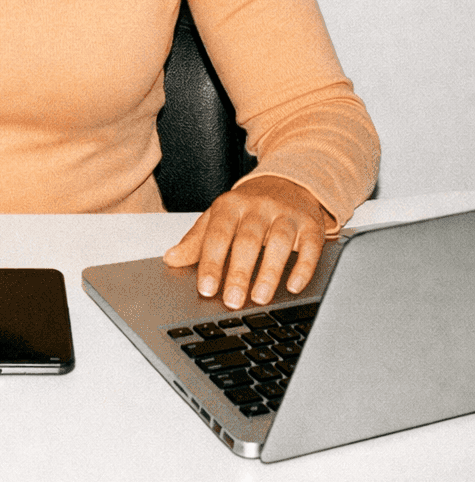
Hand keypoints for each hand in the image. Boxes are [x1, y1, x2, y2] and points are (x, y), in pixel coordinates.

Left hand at [162, 176, 333, 309]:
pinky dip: (304, 267)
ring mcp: (286, 214)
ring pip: (280, 242)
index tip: (206, 289)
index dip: (210, 263)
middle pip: (248, 240)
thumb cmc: (248, 207)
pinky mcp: (311, 224)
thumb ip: (196, 240)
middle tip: (232, 301)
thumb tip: (171, 259)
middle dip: (239, 272)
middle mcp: (258, 207)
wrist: (287, 181)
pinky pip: (310, 245)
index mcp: (230, 206)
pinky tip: (294, 286)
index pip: (217, 235)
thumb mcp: (218, 217)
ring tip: (260, 298)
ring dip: (269, 272)